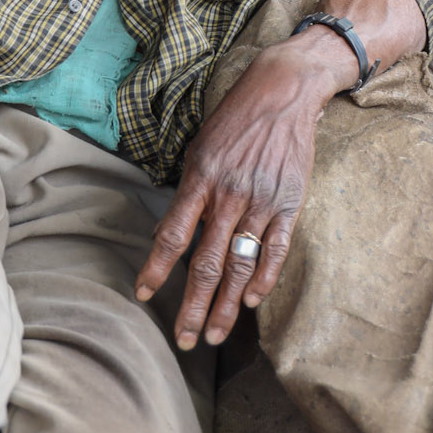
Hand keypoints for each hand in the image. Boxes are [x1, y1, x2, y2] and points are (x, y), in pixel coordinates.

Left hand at [134, 26, 355, 348]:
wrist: (284, 92)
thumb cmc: (235, 119)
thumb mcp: (200, 147)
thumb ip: (188, 192)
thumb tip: (168, 232)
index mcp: (200, 178)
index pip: (173, 235)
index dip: (156, 268)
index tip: (144, 295)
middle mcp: (229, 195)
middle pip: (206, 263)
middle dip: (193, 306)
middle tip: (183, 339)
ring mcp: (261, 202)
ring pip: (240, 266)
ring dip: (226, 306)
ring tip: (215, 336)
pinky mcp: (289, 204)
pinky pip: (276, 250)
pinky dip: (264, 278)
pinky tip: (250, 301)